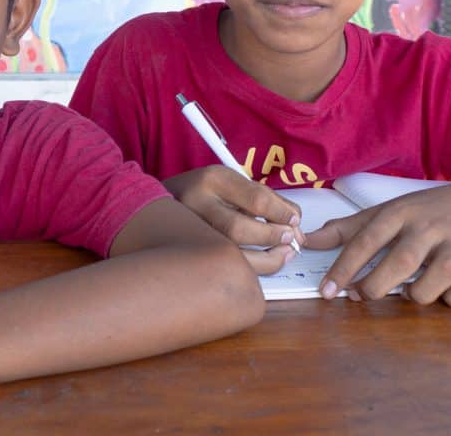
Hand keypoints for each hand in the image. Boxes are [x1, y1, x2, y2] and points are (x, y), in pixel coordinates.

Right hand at [163, 166, 303, 274]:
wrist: (155, 201)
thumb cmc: (204, 193)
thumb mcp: (232, 182)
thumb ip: (265, 198)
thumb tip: (295, 222)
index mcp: (212, 179)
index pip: (256, 198)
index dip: (282, 213)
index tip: (295, 219)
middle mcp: (196, 204)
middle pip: (239, 229)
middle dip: (272, 237)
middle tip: (290, 238)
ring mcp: (189, 231)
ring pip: (228, 254)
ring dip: (265, 260)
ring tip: (283, 254)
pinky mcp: (188, 253)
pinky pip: (223, 267)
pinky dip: (249, 269)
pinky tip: (261, 264)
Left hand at [304, 182, 450, 306]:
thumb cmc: (422, 212)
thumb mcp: (382, 213)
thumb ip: (344, 230)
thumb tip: (307, 241)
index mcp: (399, 212)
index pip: (366, 240)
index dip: (344, 268)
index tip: (327, 292)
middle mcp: (430, 225)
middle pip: (402, 260)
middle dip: (377, 285)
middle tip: (362, 297)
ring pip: (440, 275)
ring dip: (419, 293)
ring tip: (407, 292)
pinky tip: (444, 293)